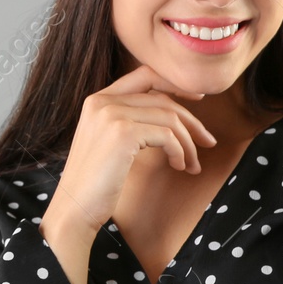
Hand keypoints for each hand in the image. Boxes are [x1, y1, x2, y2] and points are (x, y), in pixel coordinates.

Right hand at [43, 64, 216, 266]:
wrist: (74, 208)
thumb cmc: (95, 182)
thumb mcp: (110, 142)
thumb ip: (131, 121)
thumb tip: (173, 116)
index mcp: (98, 100)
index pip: (145, 75)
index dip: (175, 84)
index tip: (199, 100)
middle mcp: (103, 101)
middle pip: (162, 98)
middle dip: (191, 121)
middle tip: (208, 142)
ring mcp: (112, 115)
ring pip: (169, 117)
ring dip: (188, 143)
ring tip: (192, 165)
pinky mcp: (123, 133)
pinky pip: (167, 136)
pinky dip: (180, 151)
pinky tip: (179, 166)